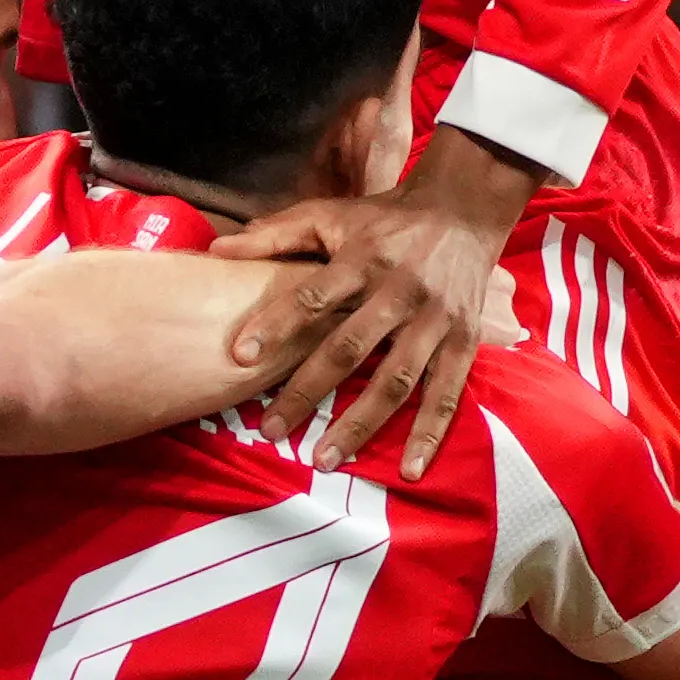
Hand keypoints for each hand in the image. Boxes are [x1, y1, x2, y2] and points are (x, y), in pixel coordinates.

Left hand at [224, 147, 533, 463]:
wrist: (465, 207)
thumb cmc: (385, 217)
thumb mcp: (331, 215)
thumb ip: (274, 234)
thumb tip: (215, 248)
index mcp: (362, 258)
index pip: (312, 296)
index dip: (276, 325)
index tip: (239, 357)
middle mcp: (399, 291)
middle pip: (349, 349)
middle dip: (307, 392)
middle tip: (270, 430)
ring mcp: (434, 320)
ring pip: (394, 380)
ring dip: (360, 424)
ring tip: (324, 460)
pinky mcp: (463, 341)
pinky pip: (445, 393)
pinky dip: (430, 434)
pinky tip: (409, 471)